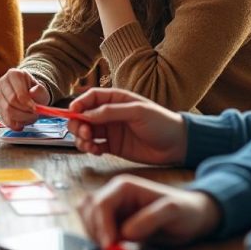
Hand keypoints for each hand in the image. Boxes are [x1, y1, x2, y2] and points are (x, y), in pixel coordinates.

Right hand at [0, 68, 49, 128]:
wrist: (31, 94)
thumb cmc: (35, 91)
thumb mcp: (42, 89)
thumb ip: (39, 91)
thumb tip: (32, 93)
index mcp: (13, 74)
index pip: (17, 93)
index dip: (27, 104)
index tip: (35, 109)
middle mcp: (2, 83)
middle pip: (11, 102)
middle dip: (25, 112)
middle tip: (35, 114)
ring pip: (7, 111)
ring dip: (22, 118)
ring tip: (30, 116)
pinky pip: (6, 119)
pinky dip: (16, 124)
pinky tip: (23, 122)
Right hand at [67, 88, 187, 164]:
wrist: (177, 145)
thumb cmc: (161, 122)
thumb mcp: (138, 112)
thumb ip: (111, 112)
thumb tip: (86, 115)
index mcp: (116, 100)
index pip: (90, 97)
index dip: (79, 104)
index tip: (73, 113)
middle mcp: (110, 114)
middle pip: (83, 116)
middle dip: (78, 124)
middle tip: (84, 132)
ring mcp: (110, 131)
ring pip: (85, 132)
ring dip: (81, 138)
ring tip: (89, 145)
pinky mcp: (112, 147)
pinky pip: (93, 146)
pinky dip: (90, 149)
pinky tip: (96, 151)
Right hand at [78, 174, 220, 247]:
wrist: (194, 216)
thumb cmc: (186, 210)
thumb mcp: (174, 211)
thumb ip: (151, 219)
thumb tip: (126, 233)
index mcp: (124, 186)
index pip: (101, 203)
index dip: (101, 225)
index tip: (109, 245)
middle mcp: (113, 194)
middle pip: (88, 209)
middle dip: (95, 230)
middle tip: (110, 249)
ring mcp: (112, 207)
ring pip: (87, 217)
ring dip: (94, 233)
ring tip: (113, 247)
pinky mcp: (113, 220)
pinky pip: (95, 227)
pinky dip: (98, 237)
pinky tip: (113, 246)